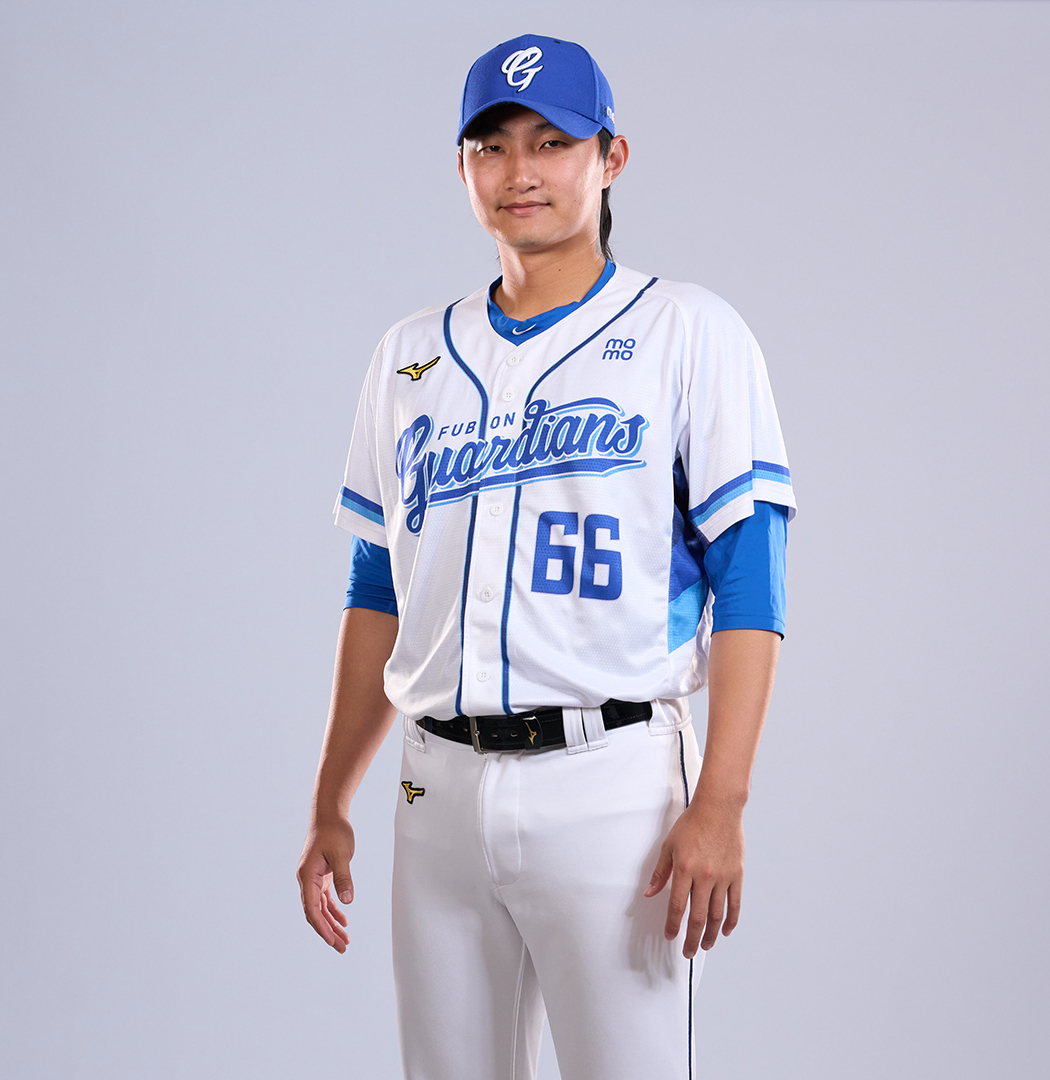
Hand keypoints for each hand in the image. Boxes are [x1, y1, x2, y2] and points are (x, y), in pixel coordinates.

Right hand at [296, 817, 355, 952]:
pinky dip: (333, 910)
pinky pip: (324, 899)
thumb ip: (344, 877)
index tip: (332, 940)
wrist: (329, 815)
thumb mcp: (342, 854)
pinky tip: (343, 920)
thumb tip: (347, 901)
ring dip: (331, 924)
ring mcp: (313, 879)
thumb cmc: (334, 831)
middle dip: (327, 931)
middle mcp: (307, 880)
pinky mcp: (321, 876)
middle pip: (315, 912)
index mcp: (307, 876)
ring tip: (345, 940)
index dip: (321, 926)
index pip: (312, 908)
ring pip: (320, 908)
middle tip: (342, 947)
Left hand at [644, 796, 744, 957]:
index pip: (677, 906)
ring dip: (711, 934)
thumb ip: (660, 872)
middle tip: (689, 952)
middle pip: (698, 917)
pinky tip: (725, 931)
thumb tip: (649, 892)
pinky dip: (730, 920)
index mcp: (684, 869)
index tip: (670, 936)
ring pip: (717, 914)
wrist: (719, 808)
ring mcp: (723, 877)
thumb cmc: (692, 824)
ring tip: (706, 946)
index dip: (673, 925)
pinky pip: (734, 903)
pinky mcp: (737, 875)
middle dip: (692, 938)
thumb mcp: (669, 845)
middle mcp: (704, 876)